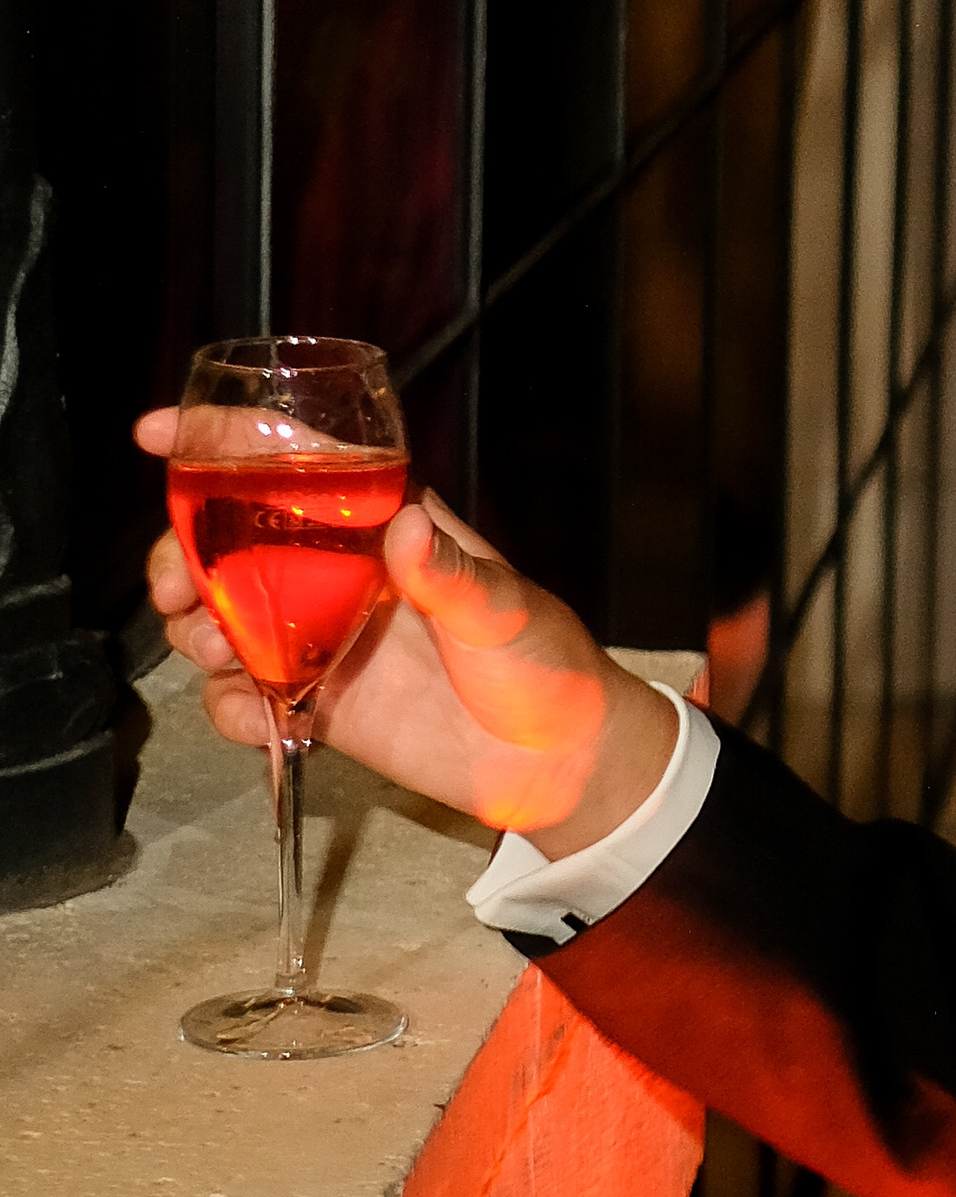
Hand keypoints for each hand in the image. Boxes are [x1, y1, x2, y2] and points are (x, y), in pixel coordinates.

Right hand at [136, 425, 678, 856]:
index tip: (156, 434)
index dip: (223, 441)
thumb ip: (452, 572)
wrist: (558, 763)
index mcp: (381, 524)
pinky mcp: (317, 703)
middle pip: (228, 541)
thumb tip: (408, 529)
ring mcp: (322, 638)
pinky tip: (260, 720)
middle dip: (182, 555)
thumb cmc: (546, 663)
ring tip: (217, 651)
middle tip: (175, 590)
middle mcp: (339, 574)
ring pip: (222, 617)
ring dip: (197, 631)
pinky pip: (245, 698)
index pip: (293, 462)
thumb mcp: (506, 608)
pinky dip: (233, 709)